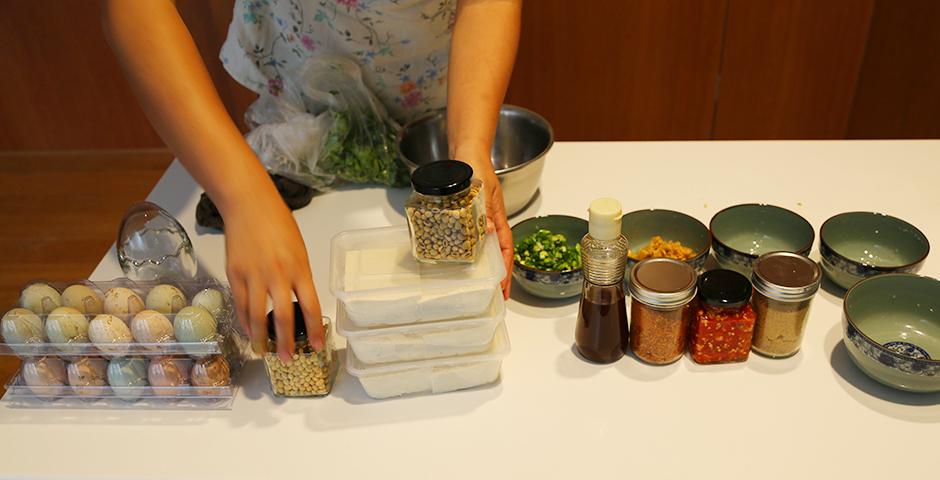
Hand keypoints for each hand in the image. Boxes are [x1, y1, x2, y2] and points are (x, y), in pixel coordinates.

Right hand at [221, 189, 323, 362]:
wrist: (249, 205)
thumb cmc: (278, 224)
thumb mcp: (298, 250)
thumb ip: (299, 277)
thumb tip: (297, 302)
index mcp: (299, 268)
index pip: (310, 306)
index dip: (313, 329)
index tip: (315, 346)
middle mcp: (277, 275)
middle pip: (282, 317)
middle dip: (285, 342)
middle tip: (287, 359)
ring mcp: (254, 276)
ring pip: (256, 316)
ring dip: (260, 338)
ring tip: (264, 352)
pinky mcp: (235, 274)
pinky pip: (240, 305)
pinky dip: (244, 321)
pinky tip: (248, 332)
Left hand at [459, 151, 512, 298]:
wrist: (466, 150)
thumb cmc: (476, 165)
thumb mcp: (482, 188)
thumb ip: (485, 209)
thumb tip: (489, 231)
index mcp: (497, 216)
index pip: (505, 247)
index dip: (505, 268)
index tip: (503, 286)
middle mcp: (489, 220)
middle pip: (497, 252)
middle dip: (499, 274)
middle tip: (496, 295)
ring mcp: (479, 219)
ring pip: (484, 247)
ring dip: (484, 266)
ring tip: (481, 285)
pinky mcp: (468, 215)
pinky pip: (470, 238)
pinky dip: (470, 252)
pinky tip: (464, 261)